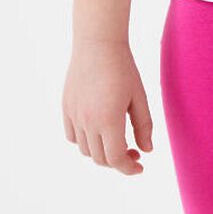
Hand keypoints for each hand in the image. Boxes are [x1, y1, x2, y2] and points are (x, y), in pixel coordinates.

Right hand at [62, 39, 153, 174]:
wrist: (97, 45)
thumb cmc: (124, 69)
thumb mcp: (139, 98)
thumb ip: (144, 126)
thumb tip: (146, 151)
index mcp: (109, 120)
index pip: (116, 159)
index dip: (129, 168)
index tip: (140, 167)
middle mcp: (88, 121)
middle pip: (101, 159)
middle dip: (118, 162)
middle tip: (133, 152)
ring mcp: (74, 115)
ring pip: (86, 150)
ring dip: (102, 153)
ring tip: (117, 141)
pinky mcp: (66, 108)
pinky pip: (72, 136)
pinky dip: (85, 142)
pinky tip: (99, 131)